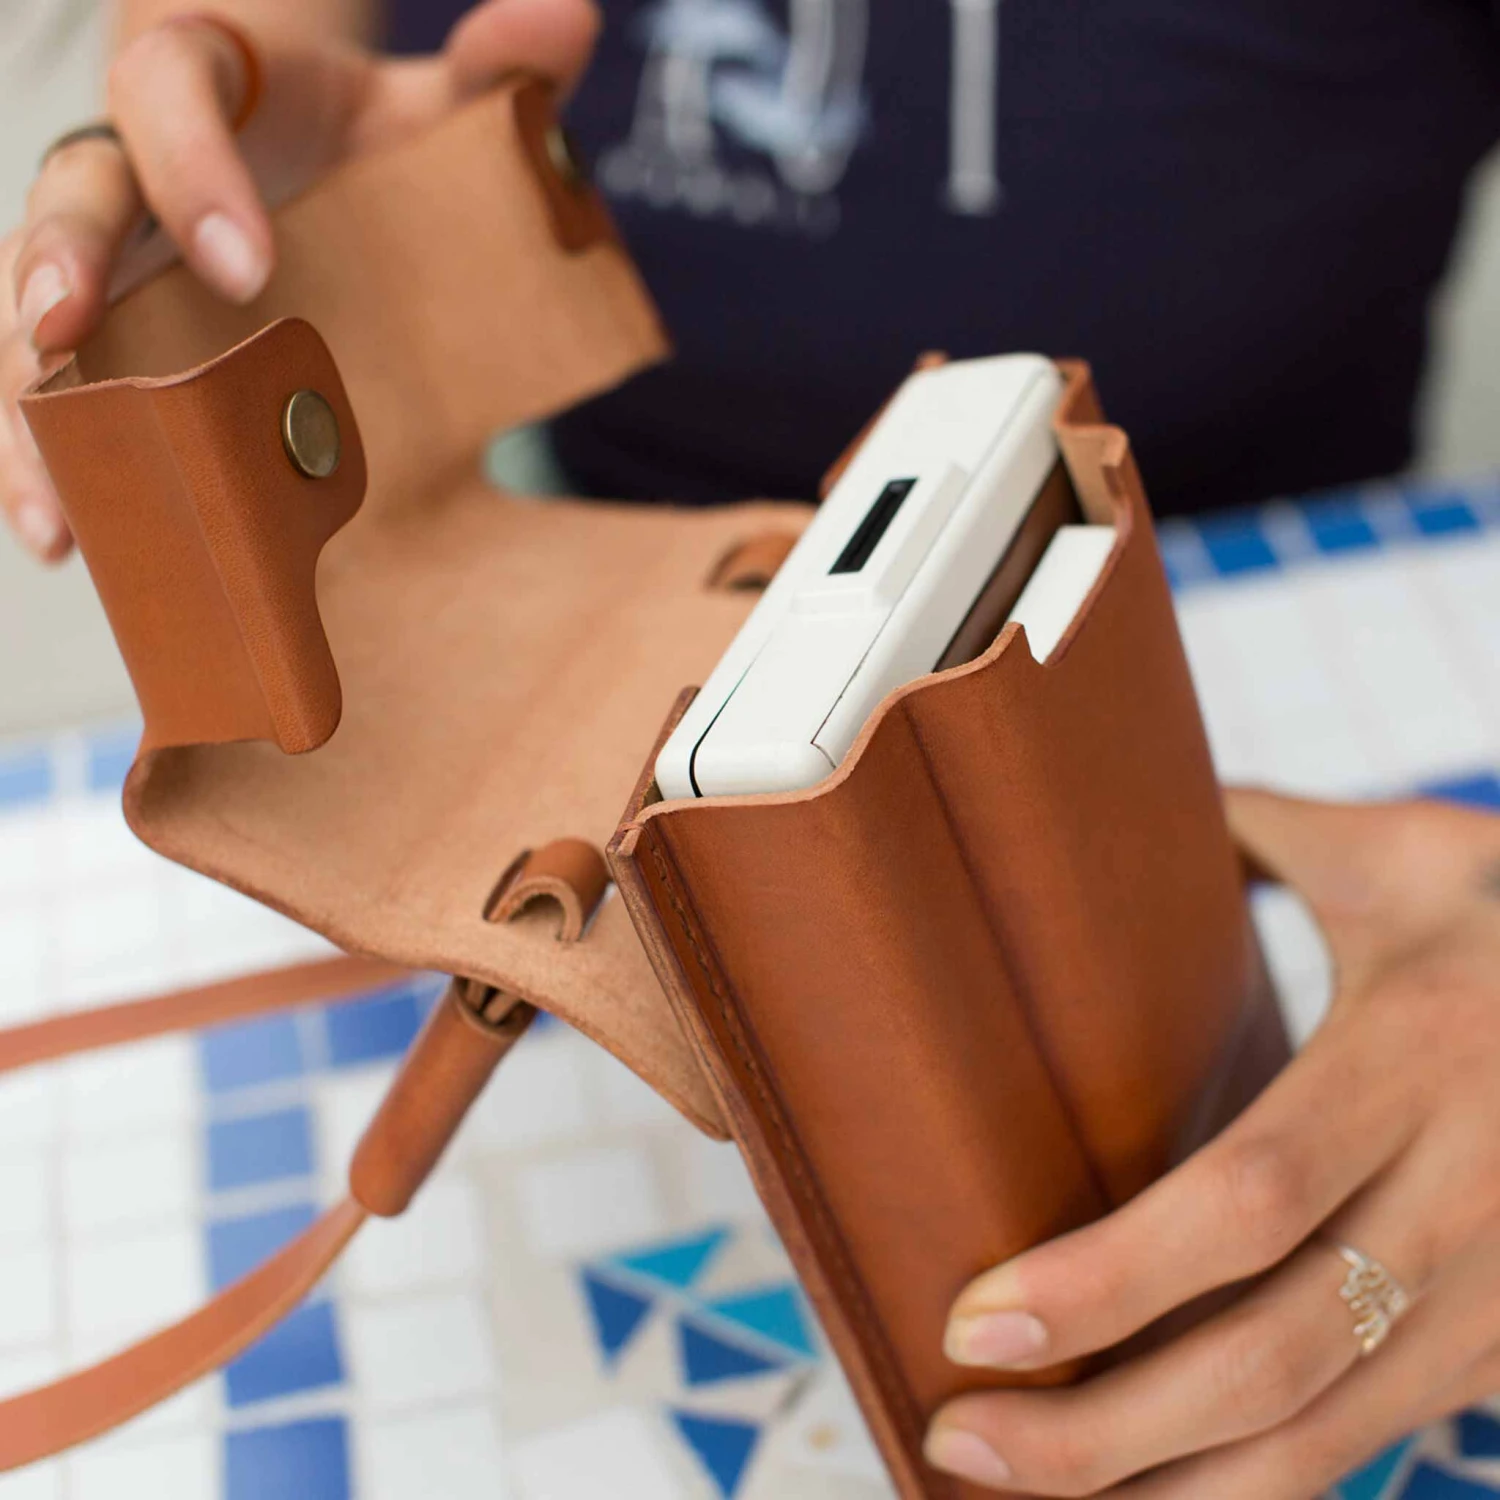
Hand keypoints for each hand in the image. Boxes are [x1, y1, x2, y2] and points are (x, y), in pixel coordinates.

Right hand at [0, 0, 598, 560]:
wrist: (316, 167)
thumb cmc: (365, 138)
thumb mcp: (429, 104)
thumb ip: (496, 68)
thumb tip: (566, 18)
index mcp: (200, 82)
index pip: (167, 92)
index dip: (192, 170)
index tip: (245, 265)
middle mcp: (128, 167)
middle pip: (63, 195)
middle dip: (54, 264)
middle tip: (61, 337)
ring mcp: (103, 260)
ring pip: (25, 311)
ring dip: (24, 404)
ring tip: (50, 506)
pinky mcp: (104, 338)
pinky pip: (52, 390)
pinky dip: (49, 458)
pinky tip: (64, 536)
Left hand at [926, 788, 1499, 1497]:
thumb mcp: (1400, 854)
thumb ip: (1255, 831)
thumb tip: (1116, 794)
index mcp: (1420, 1056)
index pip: (1249, 1200)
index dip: (1109, 1279)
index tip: (975, 1320)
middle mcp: (1472, 1194)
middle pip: (1273, 1354)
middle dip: (1107, 1428)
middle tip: (960, 1442)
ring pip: (1332, 1435)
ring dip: (1171, 1493)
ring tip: (1024, 1495)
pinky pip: (1377, 1436)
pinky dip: (1261, 1490)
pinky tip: (1161, 1493)